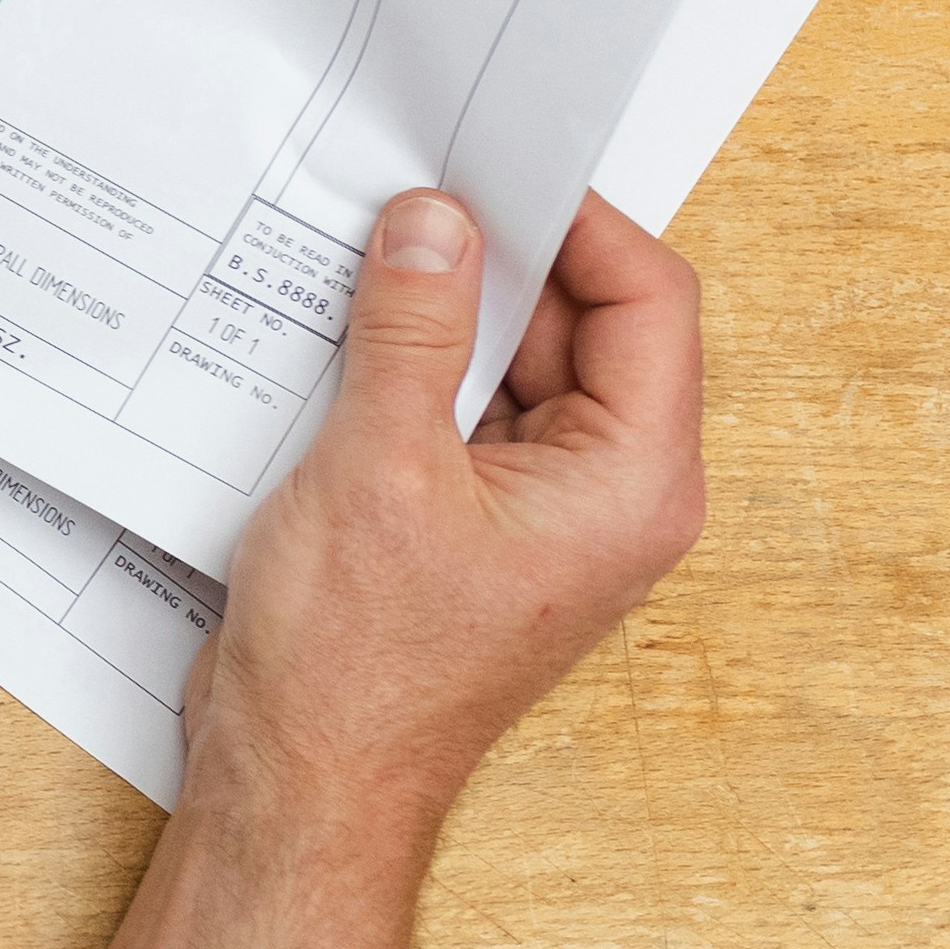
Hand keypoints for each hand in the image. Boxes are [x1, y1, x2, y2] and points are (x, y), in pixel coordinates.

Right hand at [186, 188, 704, 865]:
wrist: (302, 780)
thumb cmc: (358, 662)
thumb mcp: (377, 464)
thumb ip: (411, 330)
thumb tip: (433, 222)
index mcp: (632, 481)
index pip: (647, 303)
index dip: (575, 222)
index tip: (491, 167)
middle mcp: (608, 493)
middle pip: (580, 326)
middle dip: (491, 263)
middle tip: (401, 202)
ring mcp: (540, 511)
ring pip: (512, 367)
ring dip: (436, 318)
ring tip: (350, 270)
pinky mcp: (472, 523)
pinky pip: (460, 412)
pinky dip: (405, 370)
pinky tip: (332, 341)